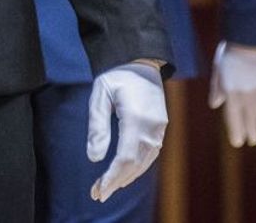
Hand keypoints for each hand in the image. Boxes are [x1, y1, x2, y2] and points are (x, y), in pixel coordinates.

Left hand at [87, 62, 167, 202]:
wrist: (143, 63)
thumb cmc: (118, 76)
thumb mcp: (100, 93)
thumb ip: (97, 125)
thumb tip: (94, 158)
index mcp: (135, 118)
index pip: (124, 158)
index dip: (111, 177)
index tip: (98, 190)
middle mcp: (151, 127)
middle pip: (135, 165)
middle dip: (116, 182)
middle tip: (98, 194)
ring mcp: (159, 129)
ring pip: (144, 163)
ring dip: (126, 178)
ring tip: (107, 188)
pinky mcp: (161, 128)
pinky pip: (150, 155)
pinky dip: (138, 168)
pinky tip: (126, 175)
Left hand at [208, 41, 255, 147]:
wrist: (255, 41)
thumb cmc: (233, 53)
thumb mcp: (219, 69)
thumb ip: (217, 89)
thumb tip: (214, 105)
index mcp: (232, 94)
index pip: (234, 121)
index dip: (237, 134)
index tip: (238, 142)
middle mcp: (249, 99)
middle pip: (251, 123)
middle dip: (252, 133)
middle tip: (252, 140)